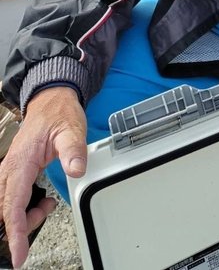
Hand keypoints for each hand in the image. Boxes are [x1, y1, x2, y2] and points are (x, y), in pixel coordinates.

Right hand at [0, 87, 86, 267]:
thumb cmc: (58, 113)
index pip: (13, 205)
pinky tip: (42, 201)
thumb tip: (76, 171)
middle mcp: (10, 168)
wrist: (51, 100)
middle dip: (22, 223)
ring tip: (46, 207)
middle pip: (6, 210)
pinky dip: (23, 207)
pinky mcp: (15, 171)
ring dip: (23, 215)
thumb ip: (74, 151)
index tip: (18, 253)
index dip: (16, 232)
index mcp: (21, 162)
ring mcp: (11, 170)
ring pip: (7, 205)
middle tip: (45, 214)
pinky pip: (12, 197)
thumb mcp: (71, 129)